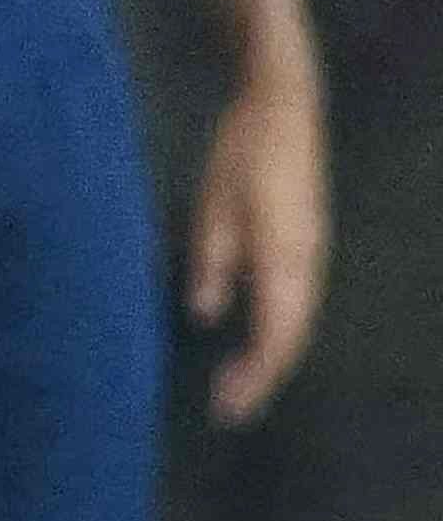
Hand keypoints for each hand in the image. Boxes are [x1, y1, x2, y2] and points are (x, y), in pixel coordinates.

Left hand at [188, 74, 327, 424]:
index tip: (227, 406)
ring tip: (235, 386)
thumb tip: (208, 314)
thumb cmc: (241, 155)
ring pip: (297, 323)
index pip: (276, 336)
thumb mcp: (212, 209)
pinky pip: (296, 302)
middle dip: (261, 378)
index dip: (254, 377)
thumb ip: (212, 264)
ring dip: (269, 358)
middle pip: (291, 338)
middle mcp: (306, 263)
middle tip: (227, 410)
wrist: (285, 110)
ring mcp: (312, 254)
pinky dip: (276, 331)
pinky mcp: (307, 244)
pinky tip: (251, 344)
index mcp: (283, 257)